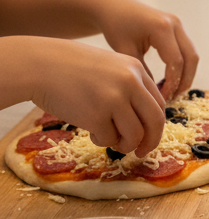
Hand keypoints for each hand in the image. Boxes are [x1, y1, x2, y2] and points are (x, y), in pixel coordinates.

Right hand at [28, 39, 165, 156]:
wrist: (39, 66)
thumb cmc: (70, 69)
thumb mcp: (108, 68)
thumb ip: (128, 88)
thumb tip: (144, 123)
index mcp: (135, 69)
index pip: (158, 103)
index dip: (155, 125)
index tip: (148, 136)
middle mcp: (130, 83)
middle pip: (155, 121)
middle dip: (150, 141)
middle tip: (141, 152)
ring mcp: (114, 99)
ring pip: (134, 135)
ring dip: (124, 144)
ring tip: (109, 139)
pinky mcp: (96, 116)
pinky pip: (109, 139)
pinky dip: (101, 140)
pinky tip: (90, 130)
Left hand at [94, 0, 198, 100]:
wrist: (113, 8)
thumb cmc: (116, 28)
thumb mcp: (126, 52)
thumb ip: (143, 73)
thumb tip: (157, 95)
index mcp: (161, 28)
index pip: (175, 61)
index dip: (172, 83)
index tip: (162, 98)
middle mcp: (175, 24)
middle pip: (191, 59)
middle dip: (184, 81)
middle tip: (172, 98)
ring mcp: (178, 24)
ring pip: (192, 55)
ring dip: (186, 75)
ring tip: (172, 91)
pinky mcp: (177, 28)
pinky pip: (187, 51)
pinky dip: (183, 67)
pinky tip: (170, 80)